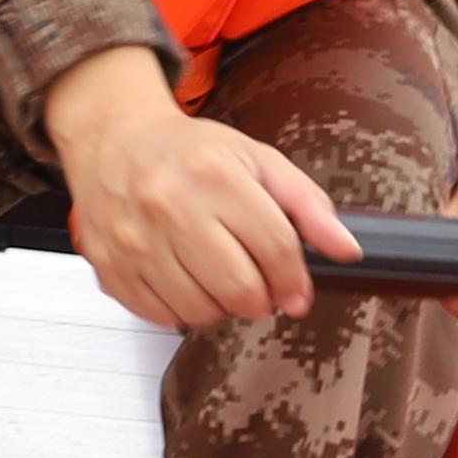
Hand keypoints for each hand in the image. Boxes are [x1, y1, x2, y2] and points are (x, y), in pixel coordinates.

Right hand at [42, 43, 353, 330]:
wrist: (114, 142)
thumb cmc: (189, 152)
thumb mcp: (257, 160)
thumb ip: (306, 204)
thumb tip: (346, 250)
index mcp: (214, 174)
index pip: (275, 247)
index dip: (295, 280)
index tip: (296, 291)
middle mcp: (170, 206)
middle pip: (240, 288)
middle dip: (262, 299)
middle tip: (259, 288)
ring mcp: (135, 240)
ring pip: (201, 310)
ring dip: (222, 307)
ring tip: (219, 278)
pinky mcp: (111, 267)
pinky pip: (161, 316)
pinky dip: (183, 310)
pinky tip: (186, 281)